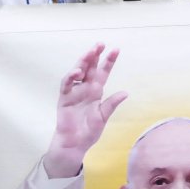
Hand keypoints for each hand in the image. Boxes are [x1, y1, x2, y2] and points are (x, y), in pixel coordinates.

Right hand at [42, 44, 126, 178]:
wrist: (75, 144)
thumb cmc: (89, 131)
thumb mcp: (103, 117)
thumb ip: (111, 104)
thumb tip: (125, 93)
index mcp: (96, 91)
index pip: (103, 73)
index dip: (109, 62)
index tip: (116, 49)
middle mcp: (85, 89)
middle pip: (90, 69)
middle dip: (94, 56)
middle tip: (100, 44)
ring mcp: (74, 93)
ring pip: (77, 73)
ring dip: (83, 62)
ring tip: (90, 52)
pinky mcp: (64, 99)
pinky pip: (66, 85)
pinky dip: (70, 77)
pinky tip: (77, 72)